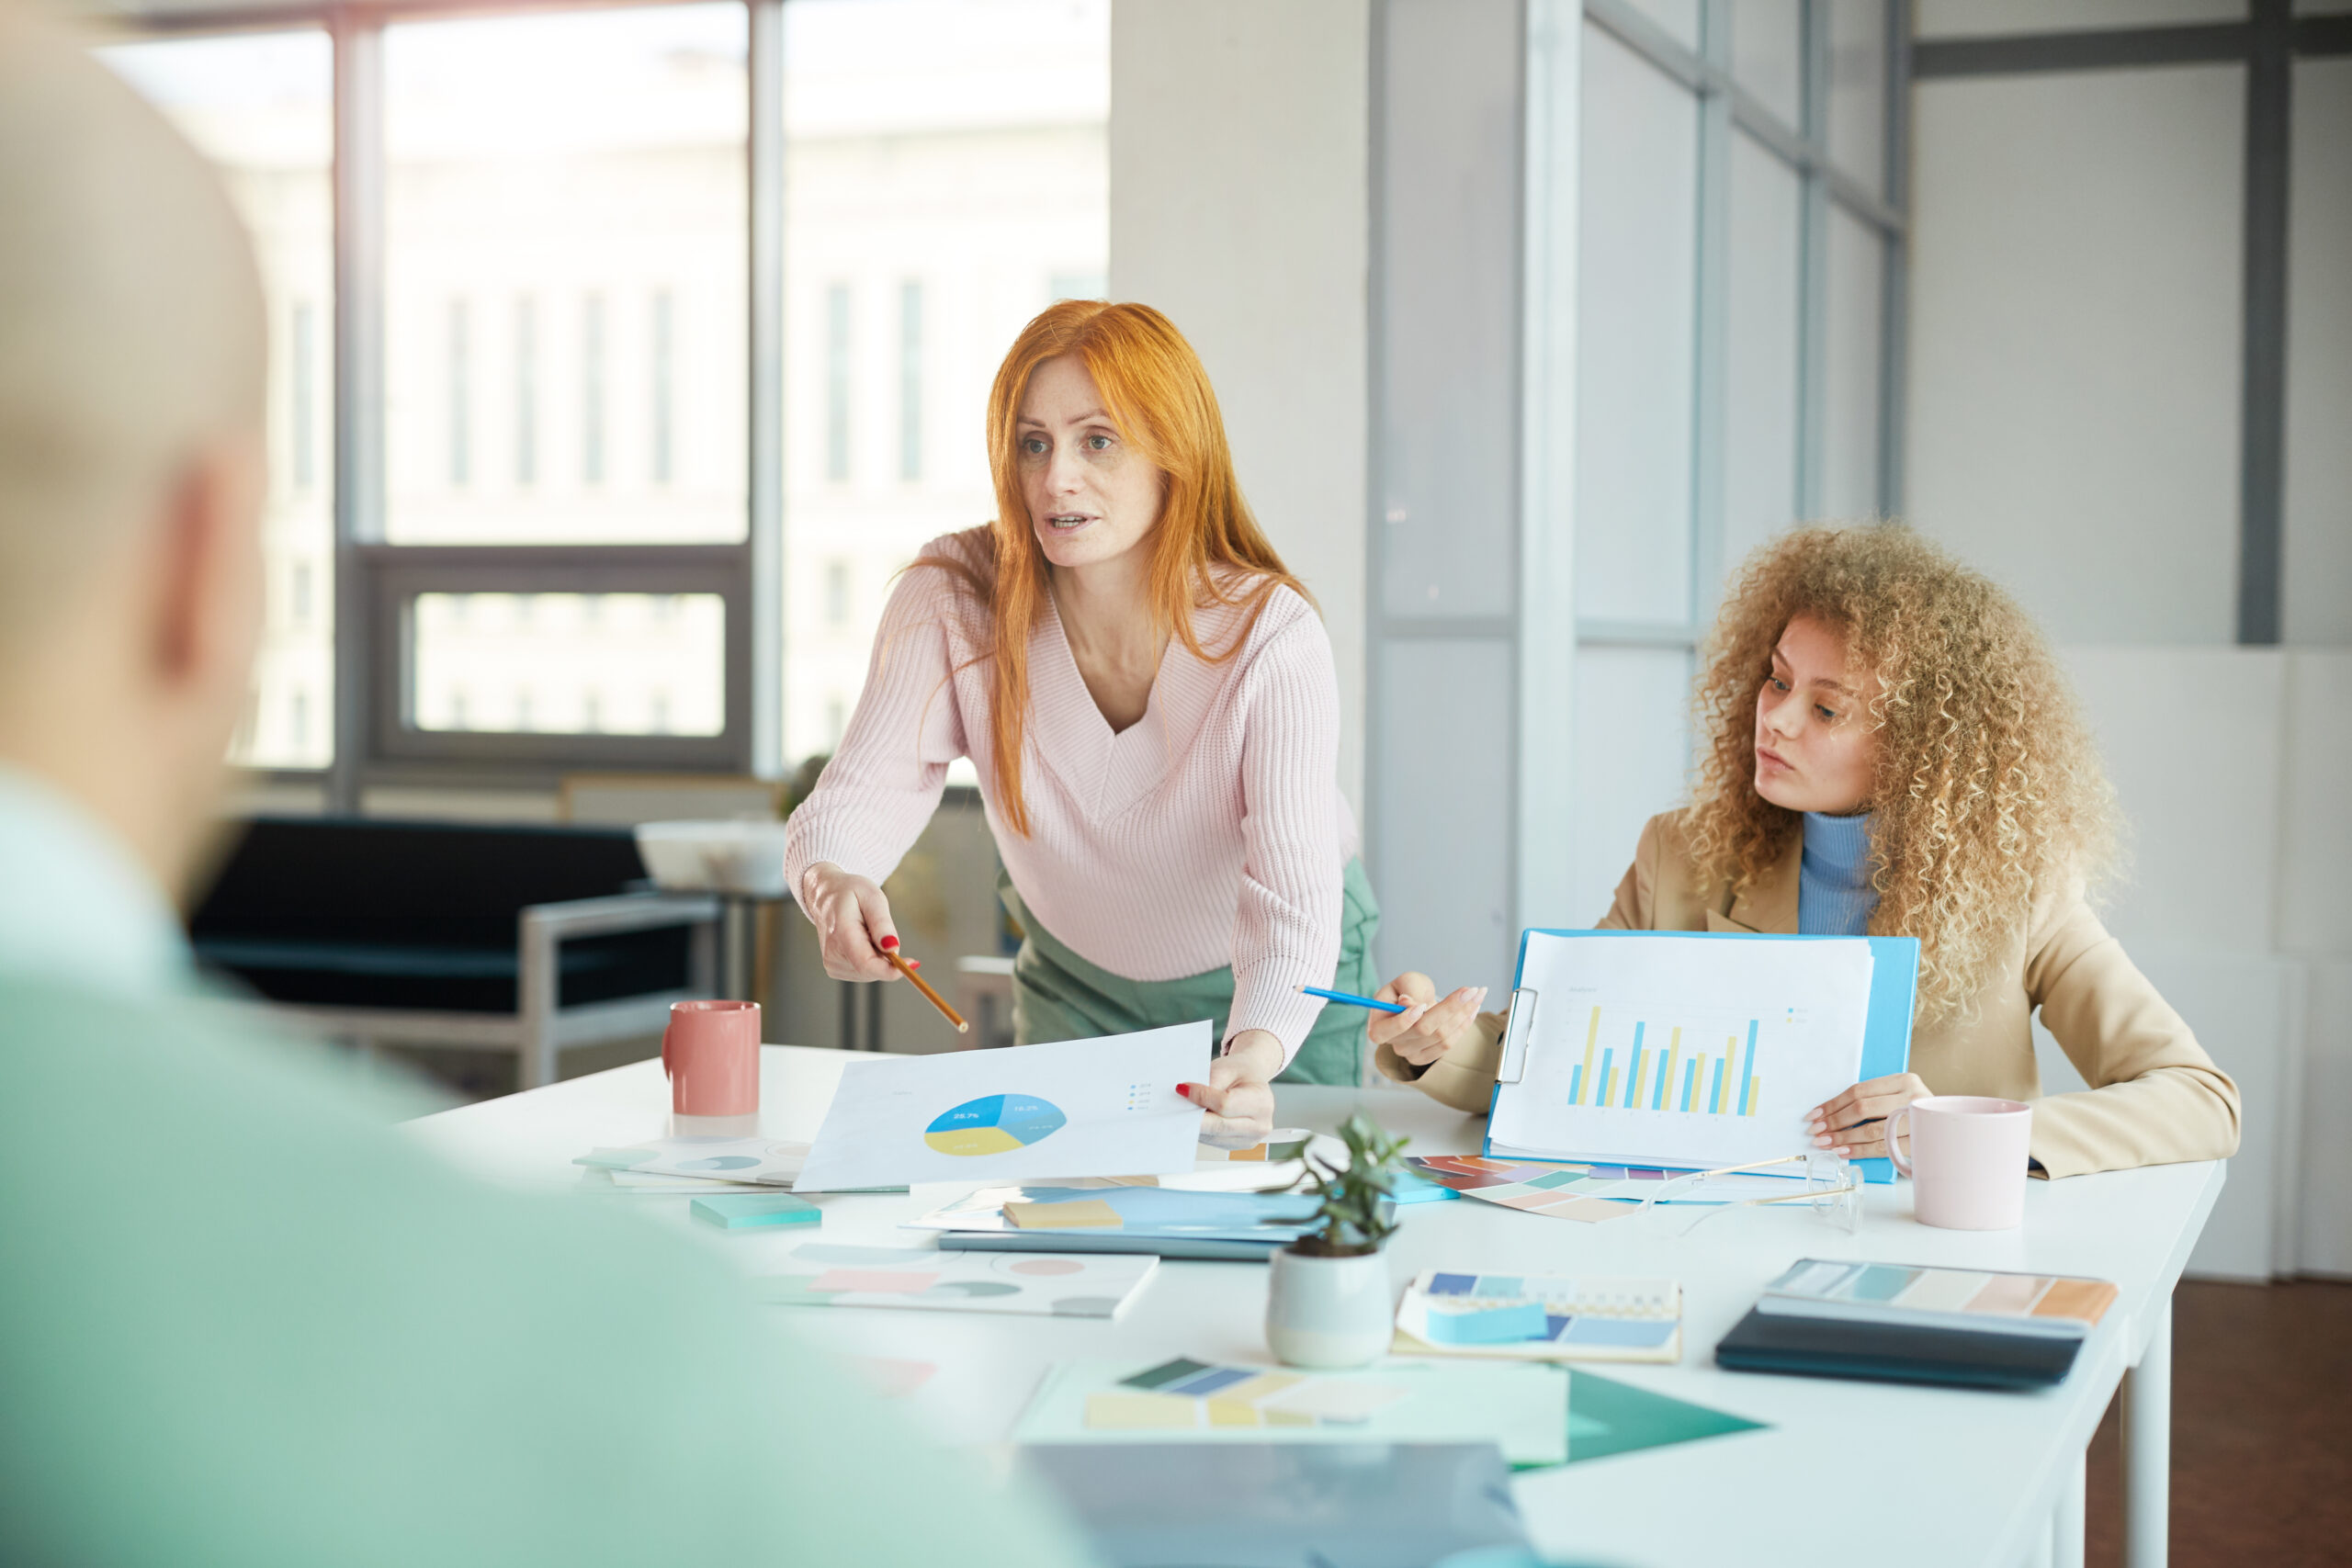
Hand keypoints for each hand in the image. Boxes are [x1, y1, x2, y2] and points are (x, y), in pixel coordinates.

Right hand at [799, 861, 899, 981]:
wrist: (825, 897)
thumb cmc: (850, 893)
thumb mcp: (872, 897)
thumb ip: (882, 923)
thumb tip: (893, 948)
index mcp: (841, 932)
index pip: (866, 964)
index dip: (891, 970)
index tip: (912, 964)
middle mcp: (832, 953)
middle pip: (872, 970)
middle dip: (887, 956)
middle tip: (880, 929)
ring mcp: (832, 963)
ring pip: (871, 972)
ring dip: (878, 956)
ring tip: (867, 931)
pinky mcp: (834, 969)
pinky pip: (864, 972)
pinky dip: (871, 959)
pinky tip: (862, 940)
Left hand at [1181, 1030, 1279, 1147]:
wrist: (1250, 1081)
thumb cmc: (1239, 1073)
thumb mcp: (1226, 1068)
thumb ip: (1210, 1082)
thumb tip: (1189, 1099)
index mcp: (1261, 1101)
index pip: (1225, 1103)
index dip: (1201, 1097)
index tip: (1182, 1088)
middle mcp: (1260, 1125)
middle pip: (1219, 1125)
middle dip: (1193, 1117)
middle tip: (1173, 1107)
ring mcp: (1250, 1139)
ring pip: (1213, 1136)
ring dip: (1194, 1126)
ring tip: (1180, 1112)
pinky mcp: (1237, 1146)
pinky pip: (1213, 1141)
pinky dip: (1201, 1131)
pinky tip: (1193, 1120)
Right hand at [1365, 971, 1487, 1067]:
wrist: (1418, 1001)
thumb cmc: (1408, 989)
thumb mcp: (1406, 981)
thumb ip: (1407, 989)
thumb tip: (1407, 1003)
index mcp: (1378, 1025)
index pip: (1385, 1031)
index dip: (1404, 1020)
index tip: (1424, 1004)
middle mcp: (1393, 1043)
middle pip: (1423, 1030)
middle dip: (1450, 1008)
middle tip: (1471, 990)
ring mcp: (1411, 1054)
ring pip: (1441, 1036)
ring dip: (1464, 1014)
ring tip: (1477, 995)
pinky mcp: (1428, 1057)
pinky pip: (1449, 1044)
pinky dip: (1464, 1025)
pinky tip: (1473, 1009)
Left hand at [1807, 1073, 1931, 1159]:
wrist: (1950, 1127)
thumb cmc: (1915, 1112)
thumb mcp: (1898, 1098)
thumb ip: (1874, 1100)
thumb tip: (1831, 1114)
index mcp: (1904, 1080)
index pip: (1859, 1090)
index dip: (1833, 1103)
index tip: (1814, 1114)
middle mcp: (1912, 1096)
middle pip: (1862, 1108)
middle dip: (1834, 1121)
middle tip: (1816, 1131)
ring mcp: (1917, 1120)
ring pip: (1871, 1130)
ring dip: (1843, 1137)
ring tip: (1825, 1143)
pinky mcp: (1920, 1141)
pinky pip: (1883, 1147)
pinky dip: (1860, 1150)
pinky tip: (1844, 1151)